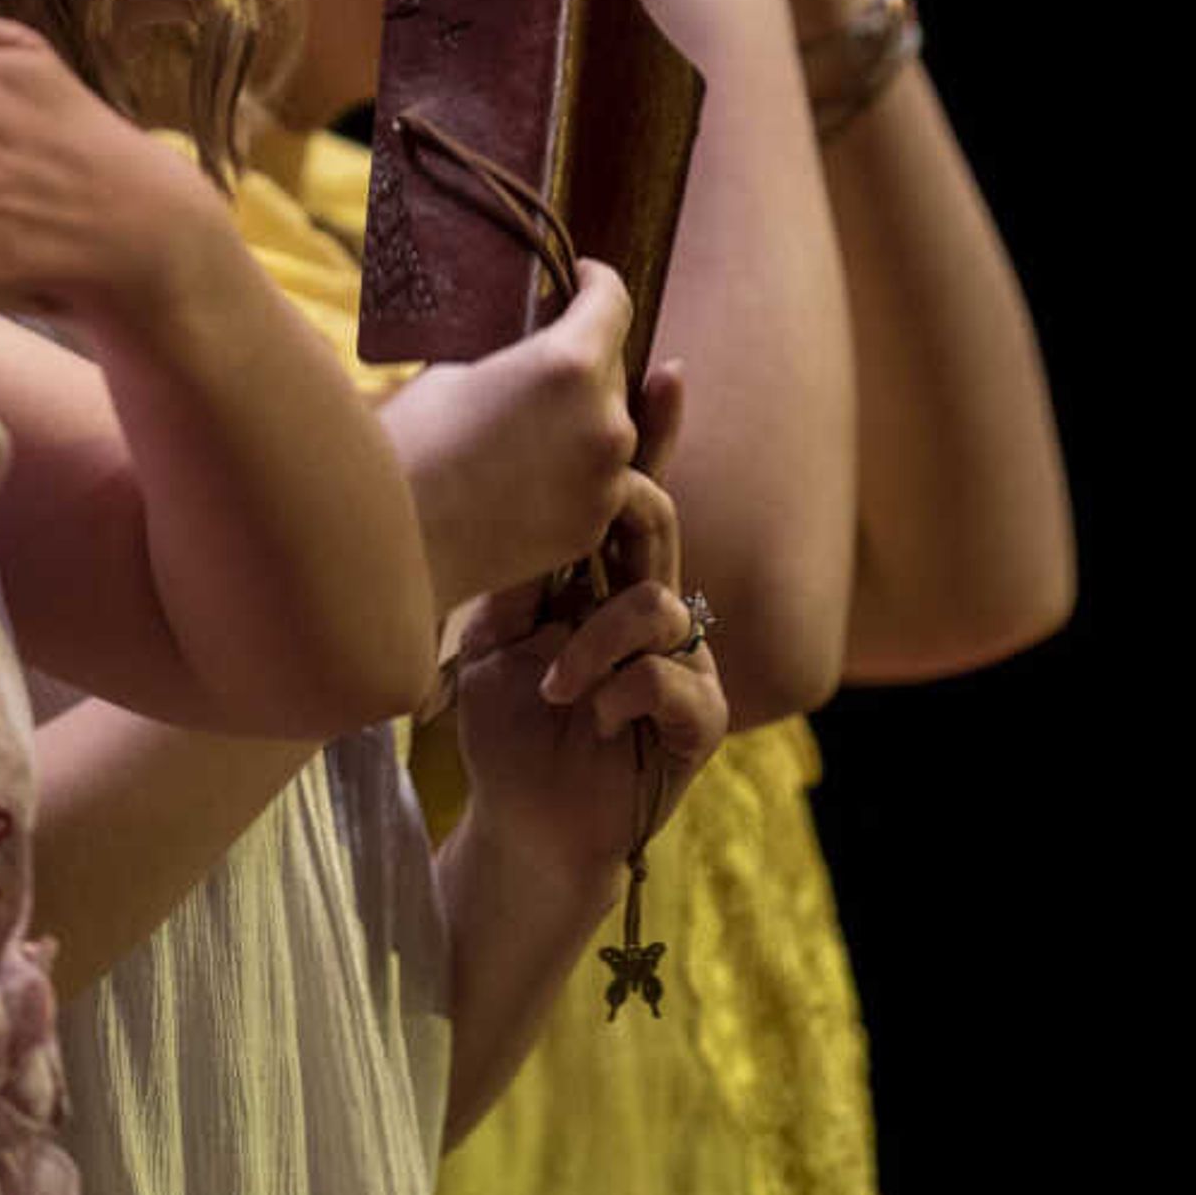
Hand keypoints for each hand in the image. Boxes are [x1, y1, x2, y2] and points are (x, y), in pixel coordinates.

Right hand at [379, 260, 643, 611]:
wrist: (387, 541)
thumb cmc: (406, 444)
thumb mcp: (454, 370)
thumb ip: (512, 355)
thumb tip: (527, 345)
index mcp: (568, 364)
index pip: (613, 300)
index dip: (596, 281)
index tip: (581, 280)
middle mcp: (603, 421)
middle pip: (614, 367)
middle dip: (584, 356)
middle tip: (536, 362)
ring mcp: (604, 479)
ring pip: (611, 427)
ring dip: (582, 417)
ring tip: (527, 427)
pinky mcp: (592, 525)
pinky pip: (601, 480)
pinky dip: (576, 470)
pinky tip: (525, 473)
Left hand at [447, 398, 726, 888]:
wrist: (525, 824)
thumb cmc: (508, 730)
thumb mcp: (494, 635)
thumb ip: (517, 573)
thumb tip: (505, 490)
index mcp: (604, 581)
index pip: (634, 496)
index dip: (657, 435)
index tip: (663, 370)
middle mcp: (651, 608)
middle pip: (659, 522)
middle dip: (628, 508)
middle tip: (588, 520)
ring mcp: (683, 661)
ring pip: (656, 603)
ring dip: (595, 645)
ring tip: (555, 690)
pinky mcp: (701, 718)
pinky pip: (674, 675)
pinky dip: (624, 694)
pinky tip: (595, 719)